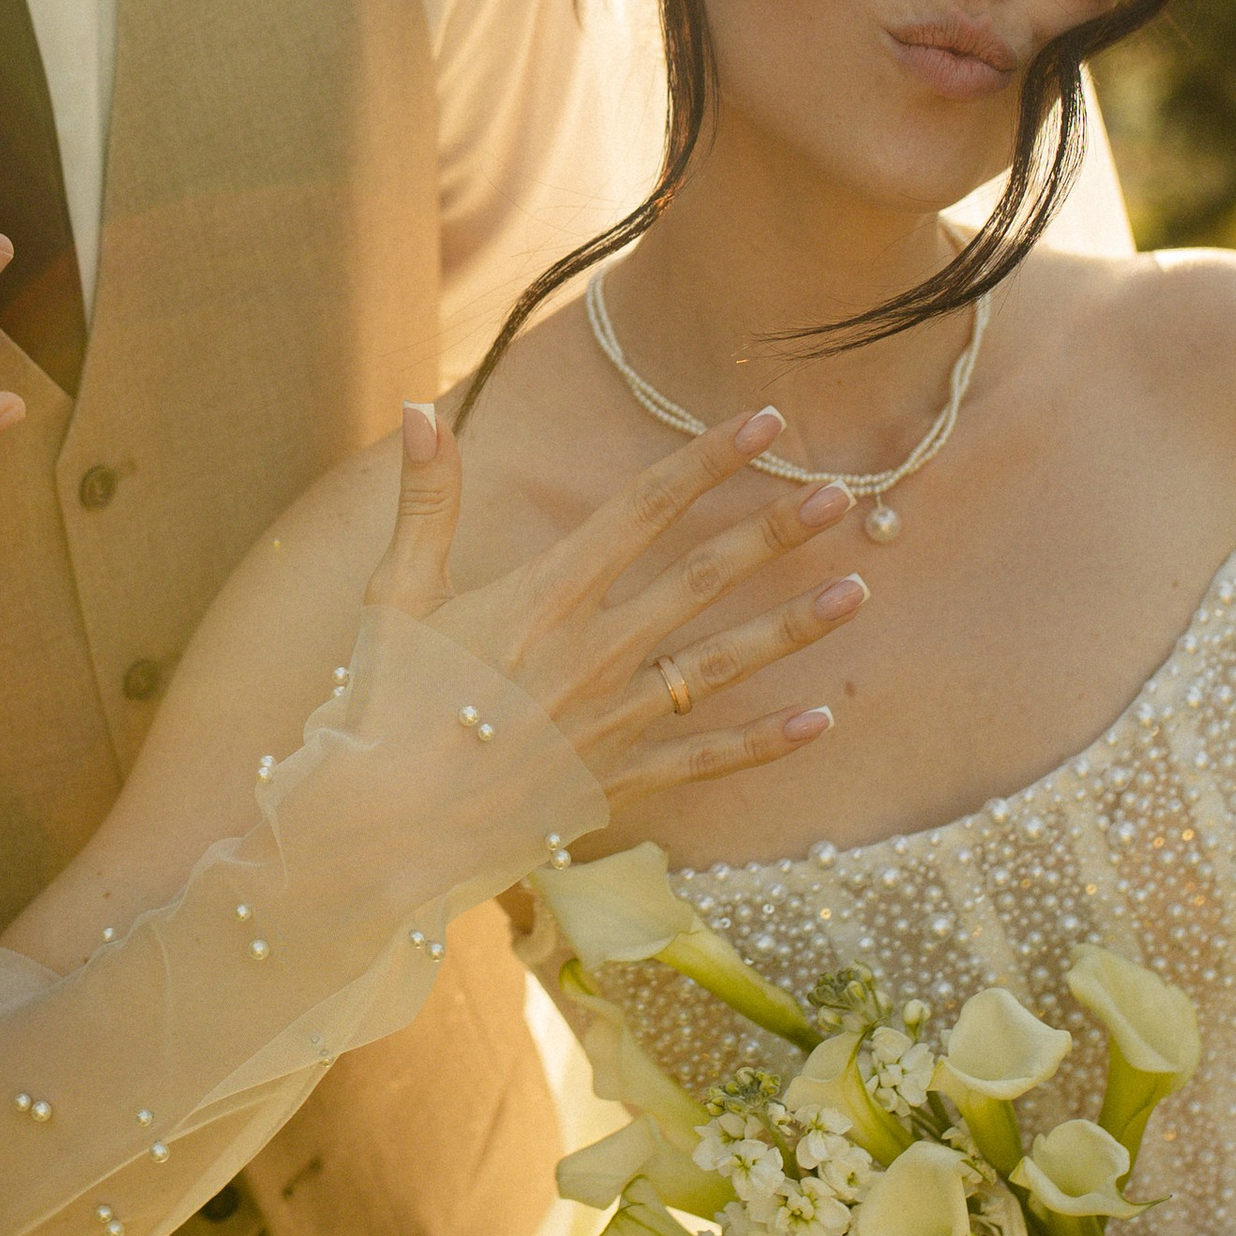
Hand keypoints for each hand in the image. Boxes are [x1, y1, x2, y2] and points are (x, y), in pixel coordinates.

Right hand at [364, 396, 864, 808]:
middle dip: (773, 532)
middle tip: (840, 495)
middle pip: (700, 579)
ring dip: (792, 627)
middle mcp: (590, 652)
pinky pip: (707, 759)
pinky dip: (768, 742)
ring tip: (857, 591)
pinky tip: (825, 719)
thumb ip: (424, 499)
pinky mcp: (618, 783)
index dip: (708, 460)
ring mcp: (611, 722)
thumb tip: (419, 408)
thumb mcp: (395, 591)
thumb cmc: (378, 704)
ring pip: (720, 665)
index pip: (642, 508)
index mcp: (541, 595)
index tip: (767, 422)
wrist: (379, 827)